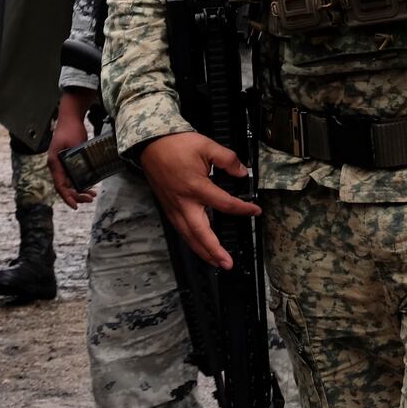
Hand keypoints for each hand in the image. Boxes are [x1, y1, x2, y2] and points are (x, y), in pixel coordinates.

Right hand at [48, 89, 98, 208]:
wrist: (71, 117)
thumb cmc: (71, 129)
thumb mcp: (74, 145)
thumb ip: (76, 159)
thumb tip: (80, 175)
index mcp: (55, 163)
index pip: (60, 186)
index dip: (67, 197)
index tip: (76, 205)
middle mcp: (57, 166)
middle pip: (65, 187)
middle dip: (76, 196)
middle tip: (90, 199)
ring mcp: (62, 164)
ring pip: (69, 183)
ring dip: (79, 190)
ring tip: (92, 195)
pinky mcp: (68, 160)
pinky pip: (73, 176)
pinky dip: (80, 182)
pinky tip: (90, 185)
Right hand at [139, 131, 258, 268]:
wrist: (151, 144)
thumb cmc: (176, 145)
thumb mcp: (206, 145)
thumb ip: (227, 159)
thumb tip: (242, 172)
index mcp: (196, 187)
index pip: (225, 204)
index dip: (243, 209)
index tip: (255, 211)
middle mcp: (184, 203)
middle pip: (201, 233)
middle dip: (215, 251)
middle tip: (227, 263)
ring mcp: (174, 208)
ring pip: (189, 236)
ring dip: (203, 251)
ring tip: (216, 262)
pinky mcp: (168, 208)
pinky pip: (181, 230)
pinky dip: (191, 242)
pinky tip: (198, 246)